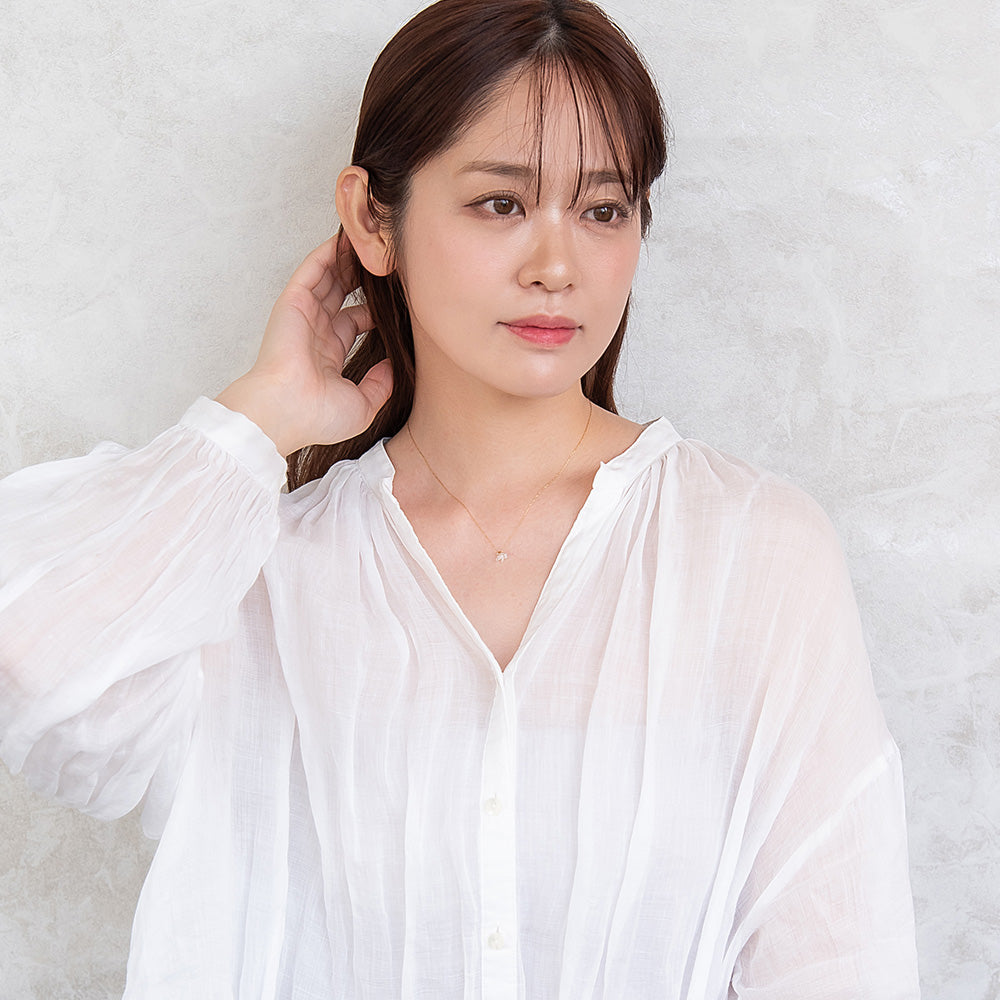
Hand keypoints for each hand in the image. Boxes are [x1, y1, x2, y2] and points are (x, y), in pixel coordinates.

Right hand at [215, 233, 392, 456]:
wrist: (286, 411)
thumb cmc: (316, 417)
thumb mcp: (361, 406)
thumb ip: (380, 386)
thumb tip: (395, 367)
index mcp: (327, 355)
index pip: (353, 322)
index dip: (373, 309)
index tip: (396, 297)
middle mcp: (314, 332)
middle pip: (341, 295)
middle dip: (361, 277)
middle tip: (384, 261)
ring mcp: (303, 316)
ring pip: (328, 277)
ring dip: (347, 259)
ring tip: (370, 239)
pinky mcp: (293, 302)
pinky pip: (313, 270)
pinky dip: (328, 253)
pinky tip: (346, 237)